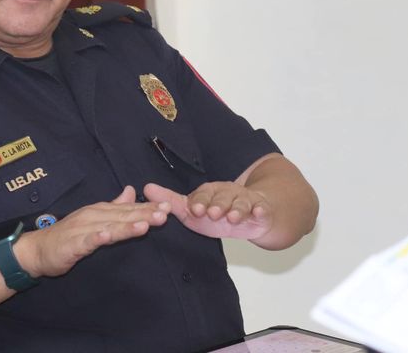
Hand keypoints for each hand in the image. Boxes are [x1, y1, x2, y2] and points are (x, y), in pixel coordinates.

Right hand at [16, 186, 169, 278]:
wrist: (38, 249)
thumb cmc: (68, 236)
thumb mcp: (95, 218)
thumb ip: (114, 206)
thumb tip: (131, 190)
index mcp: (101, 211)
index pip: (128, 209)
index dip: (148, 208)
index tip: (169, 207)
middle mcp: (93, 216)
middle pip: (122, 215)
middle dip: (144, 214)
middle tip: (165, 213)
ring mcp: (82, 229)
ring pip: (108, 226)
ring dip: (126, 225)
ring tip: (145, 225)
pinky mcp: (72, 244)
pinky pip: (86, 240)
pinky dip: (97, 237)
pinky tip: (107, 236)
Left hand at [143, 181, 271, 239]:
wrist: (250, 216)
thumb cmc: (217, 212)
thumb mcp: (192, 209)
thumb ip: (170, 201)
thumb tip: (146, 188)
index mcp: (210, 191)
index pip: (204, 194)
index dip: (200, 201)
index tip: (196, 209)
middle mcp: (228, 192)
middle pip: (223, 196)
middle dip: (218, 204)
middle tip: (213, 213)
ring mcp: (245, 200)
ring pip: (242, 202)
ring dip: (237, 209)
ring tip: (233, 217)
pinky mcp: (260, 209)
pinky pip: (262, 209)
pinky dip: (261, 211)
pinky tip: (259, 213)